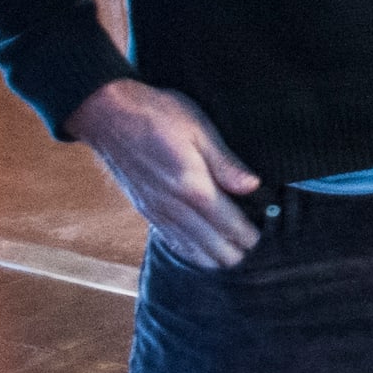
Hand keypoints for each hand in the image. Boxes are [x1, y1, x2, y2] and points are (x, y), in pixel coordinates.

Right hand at [68, 79, 260, 268]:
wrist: (108, 115)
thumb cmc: (157, 115)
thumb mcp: (200, 129)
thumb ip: (226, 163)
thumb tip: (253, 187)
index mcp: (192, 187)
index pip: (228, 224)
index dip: (248, 236)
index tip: (265, 240)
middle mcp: (173, 207)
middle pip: (210, 245)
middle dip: (235, 251)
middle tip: (256, 250)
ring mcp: (156, 211)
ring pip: (190, 249)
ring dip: (214, 256)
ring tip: (235, 258)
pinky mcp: (144, 210)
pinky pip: (170, 241)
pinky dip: (190, 252)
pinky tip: (200, 256)